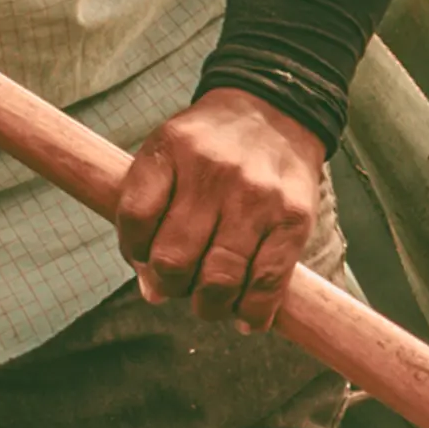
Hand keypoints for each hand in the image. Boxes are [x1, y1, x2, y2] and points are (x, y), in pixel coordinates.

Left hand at [115, 88, 326, 329]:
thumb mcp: (168, 155)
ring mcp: (256, 197)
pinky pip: (267, 282)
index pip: (134, 221)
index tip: (148, 259)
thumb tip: (154, 292)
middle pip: (173, 260)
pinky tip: (245, 316)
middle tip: (180, 286)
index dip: (134, 253)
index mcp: (172, 151)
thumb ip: (150, 214)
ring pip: (219, 279)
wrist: (276, 111)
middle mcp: (213, 172)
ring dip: (209, 306)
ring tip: (211, 303)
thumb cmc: (212, 146)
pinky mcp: (293, 219)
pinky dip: (253, 311)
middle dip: (170, 287)